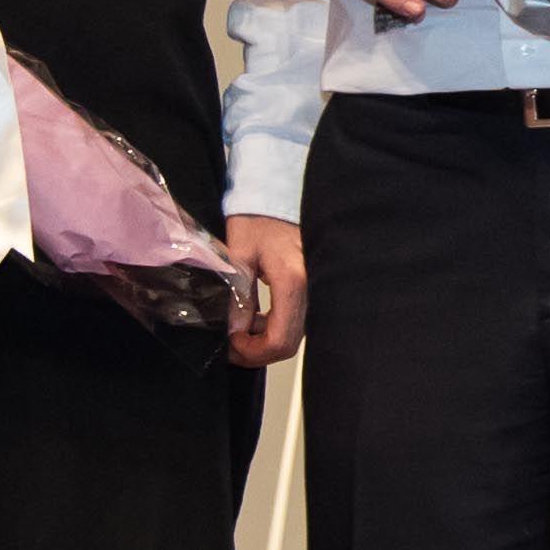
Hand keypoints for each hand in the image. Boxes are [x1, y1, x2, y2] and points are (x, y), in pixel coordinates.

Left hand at [221, 215, 309, 366]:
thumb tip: (233, 332)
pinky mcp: (316, 287)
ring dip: (267, 338)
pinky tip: (259, 315)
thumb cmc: (259, 219)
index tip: (231, 344)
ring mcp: (319, 289)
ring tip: (243, 325)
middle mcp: (314, 289)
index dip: (252, 352)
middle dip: (258, 350)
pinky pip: (300, 318)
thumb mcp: (239, 260)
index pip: (280, 340)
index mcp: (294, 282)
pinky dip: (277, 325)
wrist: (280, 197)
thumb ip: (238, 300)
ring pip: (296, 334)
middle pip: (290, 343)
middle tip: (233, 342)